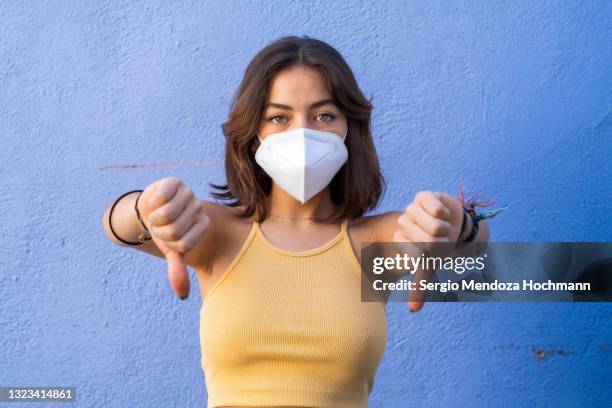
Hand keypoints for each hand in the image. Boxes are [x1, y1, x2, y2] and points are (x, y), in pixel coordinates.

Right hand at [138, 177, 209, 299]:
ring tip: (157, 215)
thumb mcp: (171, 250)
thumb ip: (178, 269)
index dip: (168, 243)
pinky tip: (155, 201)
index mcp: (203, 225)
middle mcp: (199, 208)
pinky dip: (152, 203)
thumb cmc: (165, 231)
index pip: (184, 243)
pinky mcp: (174, 182)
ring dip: (154, 218)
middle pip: (174, 230)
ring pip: (167, 214)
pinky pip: (162, 196)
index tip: (167, 237)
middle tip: (160, 225)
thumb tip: (183, 295)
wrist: (152, 208)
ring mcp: (188, 194)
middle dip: (160, 231)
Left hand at [393, 191, 463, 311]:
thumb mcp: (429, 265)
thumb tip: (413, 310)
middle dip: (444, 242)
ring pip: (435, 225)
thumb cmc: (440, 245)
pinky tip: (443, 212)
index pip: (420, 255)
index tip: (435, 250)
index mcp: (400, 240)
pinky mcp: (422, 196)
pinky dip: (446, 213)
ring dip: (446, 227)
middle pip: (429, 241)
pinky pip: (436, 208)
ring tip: (444, 225)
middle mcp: (402, 223)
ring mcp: (411, 208)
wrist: (455, 223)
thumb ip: (420, 285)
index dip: (436, 254)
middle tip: (443, 238)